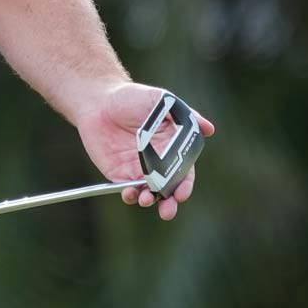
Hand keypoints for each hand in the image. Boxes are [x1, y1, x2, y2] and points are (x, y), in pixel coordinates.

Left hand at [74, 82, 215, 220]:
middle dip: (171, 202)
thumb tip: (209, 128)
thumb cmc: (132, 98)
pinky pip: (127, 189)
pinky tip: (129, 194)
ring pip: (149, 192)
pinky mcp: (119, 173)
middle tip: (168, 210)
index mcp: (173, 147)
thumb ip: (185, 114)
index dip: (185, 184)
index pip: (184, 171)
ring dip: (151, 200)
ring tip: (147, 200)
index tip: (183, 192)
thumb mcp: (160, 101)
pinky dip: (130, 195)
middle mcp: (158, 162)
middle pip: (169, 188)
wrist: (98, 100)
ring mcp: (138, 169)